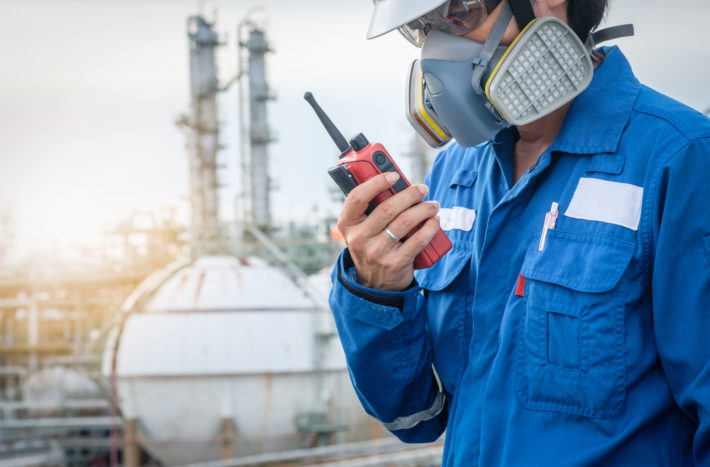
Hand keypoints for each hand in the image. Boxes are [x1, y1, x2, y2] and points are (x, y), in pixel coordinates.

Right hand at [336, 172, 440, 290]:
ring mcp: (377, 252)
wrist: (375, 284)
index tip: (394, 175)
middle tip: (422, 189)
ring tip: (432, 205)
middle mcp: (359, 239)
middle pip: (387, 208)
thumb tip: (395, 183)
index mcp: (347, 225)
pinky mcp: (396, 263)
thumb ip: (370, 208)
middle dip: (409, 194)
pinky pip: (418, 240)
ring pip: (405, 222)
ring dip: (424, 209)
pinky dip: (430, 227)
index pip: (357, 197)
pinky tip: (434, 221)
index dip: (376, 183)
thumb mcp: (361, 229)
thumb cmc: (371, 246)